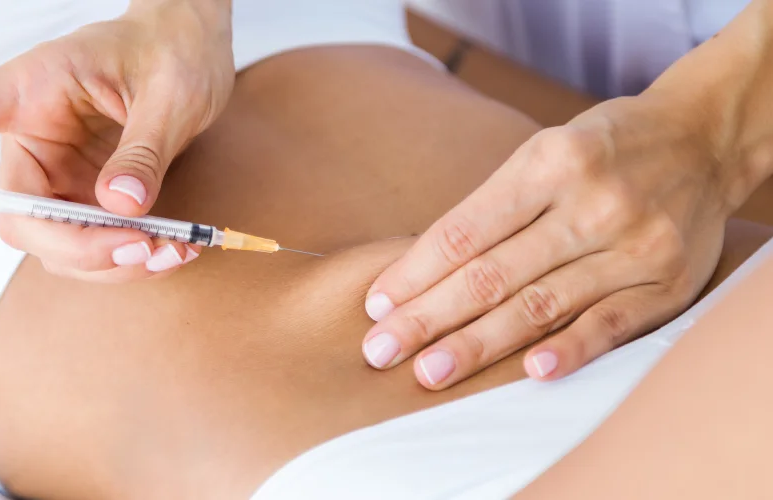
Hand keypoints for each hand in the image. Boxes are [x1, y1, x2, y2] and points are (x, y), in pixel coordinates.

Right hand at [0, 0, 233, 281]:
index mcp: (32, 90)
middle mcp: (35, 140)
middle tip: (143, 246)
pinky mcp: (88, 200)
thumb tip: (121, 205)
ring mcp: (59, 177)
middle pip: (19, 216)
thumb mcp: (169, 92)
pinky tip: (173, 251)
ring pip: (58, 246)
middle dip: (78, 246)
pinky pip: (94, 247)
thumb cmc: (170, 50)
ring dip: (113, 262)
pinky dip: (131, 258)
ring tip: (174, 250)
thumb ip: (144, 149)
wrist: (192, 52)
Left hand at [362, 95, 734, 388]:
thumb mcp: (545, 151)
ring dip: (479, 344)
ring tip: (429, 371)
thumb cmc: (601, 150)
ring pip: (541, 305)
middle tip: (381, 351)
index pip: (465, 230)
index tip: (376, 304)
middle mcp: (591, 204)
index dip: (415, 272)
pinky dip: (570, 350)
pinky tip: (530, 373)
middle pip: (493, 274)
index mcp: (549, 162)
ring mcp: (633, 246)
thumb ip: (493, 207)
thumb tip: (421, 272)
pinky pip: (610, 324)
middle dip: (429, 317)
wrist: (701, 140)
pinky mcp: (666, 284)